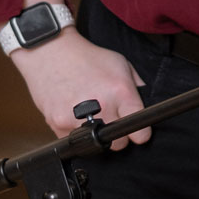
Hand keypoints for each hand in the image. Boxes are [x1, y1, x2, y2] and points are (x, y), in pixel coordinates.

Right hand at [10, 27, 149, 146]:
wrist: (50, 52)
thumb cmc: (86, 57)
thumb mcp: (121, 64)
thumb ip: (137, 87)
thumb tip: (147, 107)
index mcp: (120, 92)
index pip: (141, 133)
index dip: (141, 134)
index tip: (139, 132)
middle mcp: (101, 107)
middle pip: (119, 144)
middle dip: (119, 134)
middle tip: (112, 118)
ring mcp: (78, 119)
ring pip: (96, 146)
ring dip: (97, 134)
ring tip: (92, 114)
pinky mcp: (58, 125)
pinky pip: (74, 141)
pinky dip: (76, 132)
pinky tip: (74, 114)